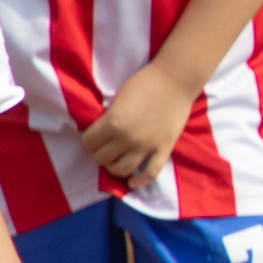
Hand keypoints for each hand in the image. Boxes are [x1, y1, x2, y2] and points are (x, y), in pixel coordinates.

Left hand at [80, 63, 195, 188]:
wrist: (175, 80)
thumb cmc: (144, 82)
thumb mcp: (117, 98)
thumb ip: (109, 117)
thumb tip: (101, 132)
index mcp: (113, 122)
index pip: (88, 142)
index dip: (88, 139)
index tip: (93, 135)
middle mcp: (127, 138)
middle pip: (102, 158)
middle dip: (100, 152)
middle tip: (105, 146)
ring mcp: (146, 146)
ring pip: (121, 170)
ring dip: (114, 167)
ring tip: (116, 161)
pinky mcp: (163, 149)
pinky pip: (150, 173)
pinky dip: (139, 181)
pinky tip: (132, 182)